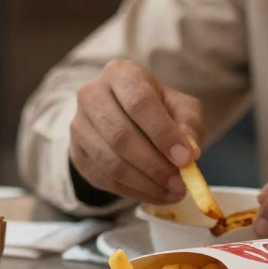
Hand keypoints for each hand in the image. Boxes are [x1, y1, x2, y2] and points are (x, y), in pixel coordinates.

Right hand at [69, 60, 204, 205]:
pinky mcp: (77, 153)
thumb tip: (190, 152)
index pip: (139, 103)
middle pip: (121, 135)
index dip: (163, 133)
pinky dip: (134, 192)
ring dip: (146, 184)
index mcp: (121, 74)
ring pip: (111, 162)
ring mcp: (79, 126)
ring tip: (173, 192)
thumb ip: (189, 126)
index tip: (186, 158)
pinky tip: (156, 194)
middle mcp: (92, 95)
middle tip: (181, 183)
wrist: (124, 117)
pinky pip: (104, 179)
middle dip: (155, 165)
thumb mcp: (181, 108)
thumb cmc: (158, 110)